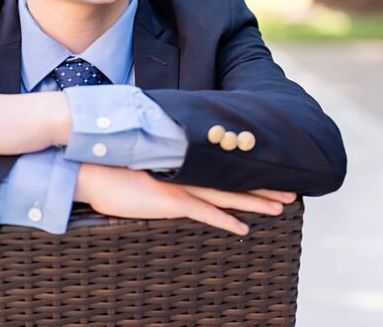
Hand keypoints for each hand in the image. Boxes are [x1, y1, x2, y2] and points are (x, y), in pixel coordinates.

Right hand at [74, 163, 296, 235]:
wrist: (90, 164)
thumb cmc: (109, 161)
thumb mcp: (141, 155)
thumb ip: (161, 155)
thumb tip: (169, 157)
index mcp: (182, 158)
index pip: (222, 164)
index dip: (247, 169)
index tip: (269, 170)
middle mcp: (187, 170)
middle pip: (234, 178)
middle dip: (265, 185)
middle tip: (292, 189)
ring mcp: (180, 185)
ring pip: (227, 194)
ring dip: (256, 201)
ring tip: (282, 206)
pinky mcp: (171, 201)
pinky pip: (205, 213)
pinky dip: (226, 221)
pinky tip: (245, 229)